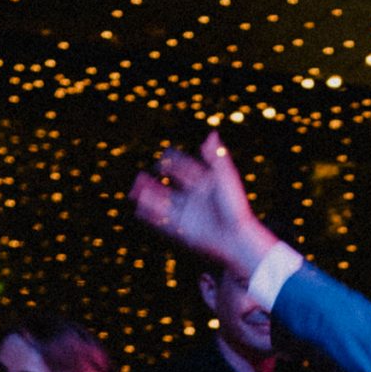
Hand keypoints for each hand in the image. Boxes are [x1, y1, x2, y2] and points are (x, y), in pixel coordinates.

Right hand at [130, 132, 276, 279]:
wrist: (237, 237)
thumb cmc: (235, 206)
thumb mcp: (226, 177)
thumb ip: (217, 157)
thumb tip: (212, 134)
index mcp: (206, 183)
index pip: (186, 169)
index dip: (175, 161)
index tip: (165, 155)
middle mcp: (196, 198)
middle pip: (171, 185)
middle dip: (155, 181)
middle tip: (140, 175)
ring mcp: (189, 213)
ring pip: (163, 202)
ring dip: (148, 196)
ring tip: (133, 190)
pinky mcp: (185, 229)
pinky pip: (163, 221)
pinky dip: (150, 215)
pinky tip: (138, 209)